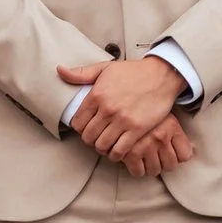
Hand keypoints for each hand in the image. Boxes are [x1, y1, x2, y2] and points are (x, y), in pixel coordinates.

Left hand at [59, 56, 189, 160]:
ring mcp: (122, 120)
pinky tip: (118, 148)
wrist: (161, 75)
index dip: (80, 128)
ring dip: (102, 148)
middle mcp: (107, 108)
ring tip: (107, 143)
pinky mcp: (137, 129)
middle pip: (88, 137)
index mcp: (97, 94)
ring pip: (101, 146)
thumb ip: (81, 73)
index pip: (77, 122)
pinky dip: (116, 154)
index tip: (87, 127)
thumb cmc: (133, 72)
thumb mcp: (105, 68)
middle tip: (97, 136)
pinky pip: (119, 151)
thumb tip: (59, 71)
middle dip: (90, 139)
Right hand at [119, 114, 194, 177]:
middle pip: (171, 165)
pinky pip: (138, 172)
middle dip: (163, 162)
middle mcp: (161, 136)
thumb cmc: (145, 111)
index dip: (178, 156)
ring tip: (145, 158)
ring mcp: (146, 145)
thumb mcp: (165, 116)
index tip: (172, 153)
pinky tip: (135, 160)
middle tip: (156, 156)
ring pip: (155, 170)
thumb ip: (176, 134)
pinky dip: (137, 169)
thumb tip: (191, 150)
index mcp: (172, 127)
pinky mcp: (130, 153)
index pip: (185, 155)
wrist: (122, 102)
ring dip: (150, 167)